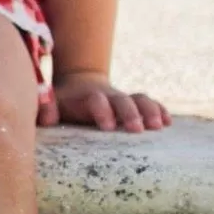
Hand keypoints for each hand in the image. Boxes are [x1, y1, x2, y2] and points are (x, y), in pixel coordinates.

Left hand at [40, 72, 170, 132]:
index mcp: (88, 97)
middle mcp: (109, 96)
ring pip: (140, 99)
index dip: (103, 111)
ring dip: (150, 111)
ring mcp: (124, 98)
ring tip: (159, 126)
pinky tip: (168, 122)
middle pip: (123, 100)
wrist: (81, 84)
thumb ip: (47, 108)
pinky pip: (151, 103)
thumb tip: (45, 119)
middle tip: (137, 129)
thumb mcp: (53, 102)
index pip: (97, 101)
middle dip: (130, 113)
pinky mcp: (135, 103)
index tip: (108, 127)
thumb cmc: (66, 102)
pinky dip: (160, 110)